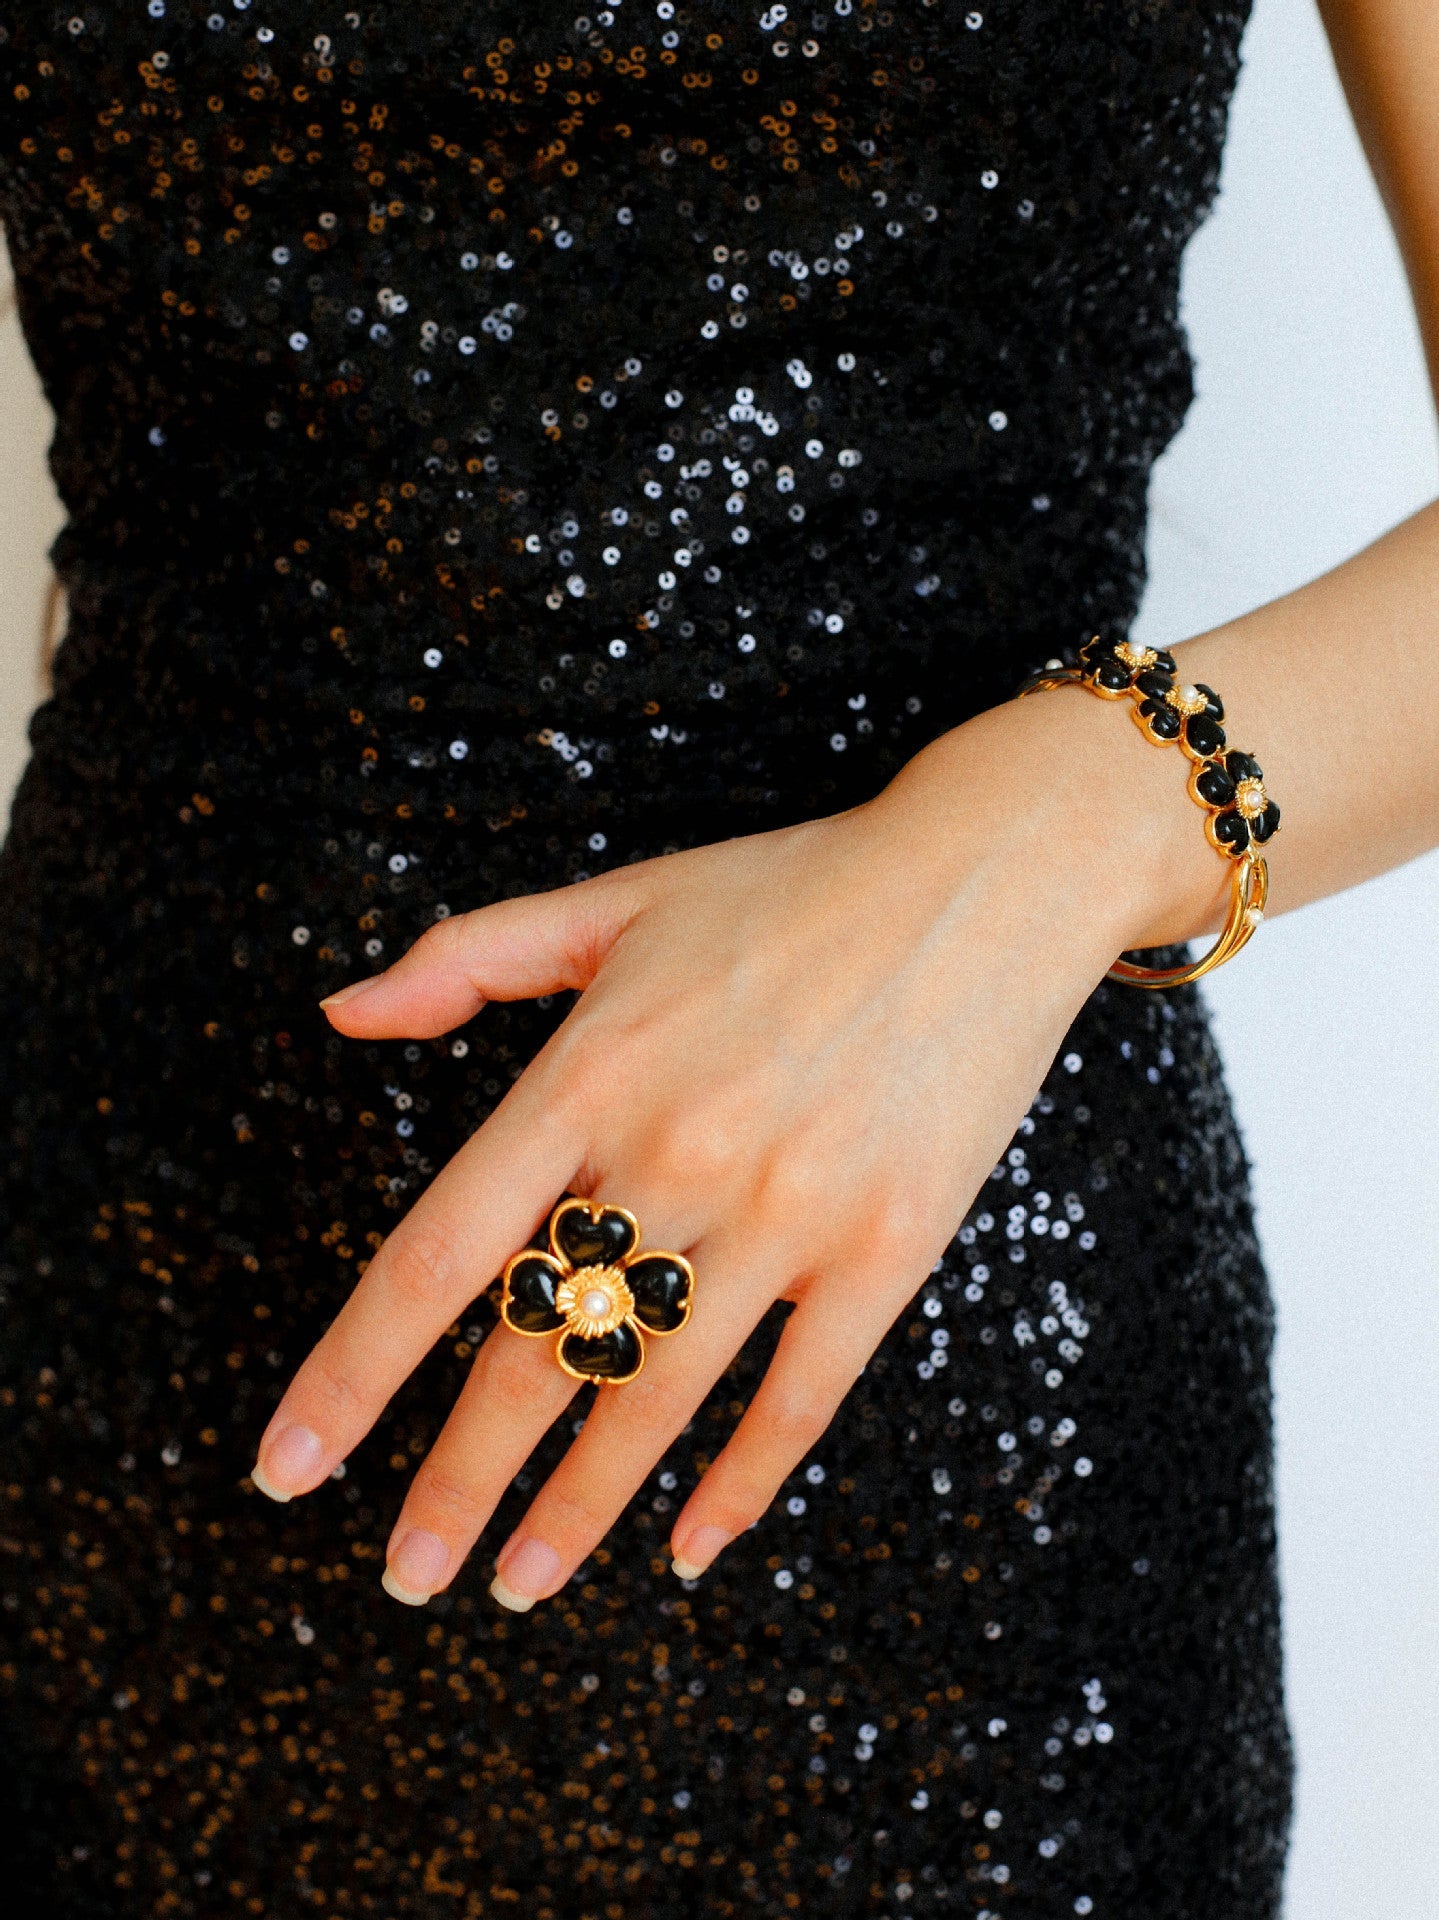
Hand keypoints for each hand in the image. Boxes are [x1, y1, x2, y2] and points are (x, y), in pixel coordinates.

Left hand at [251, 691, 1213, 1607]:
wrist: (983, 882)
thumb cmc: (788, 890)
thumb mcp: (612, 902)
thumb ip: (463, 959)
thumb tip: (339, 1015)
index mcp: (589, 1071)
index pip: (437, 1255)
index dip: (351, 1374)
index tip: (290, 1464)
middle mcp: (676, 1154)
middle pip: (537, 1356)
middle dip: (457, 1483)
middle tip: (405, 1575)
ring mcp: (787, 1212)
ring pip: (655, 1401)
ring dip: (576, 1512)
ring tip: (515, 1585)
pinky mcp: (887, 1249)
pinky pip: (801, 1400)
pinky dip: (741, 1487)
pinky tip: (687, 1550)